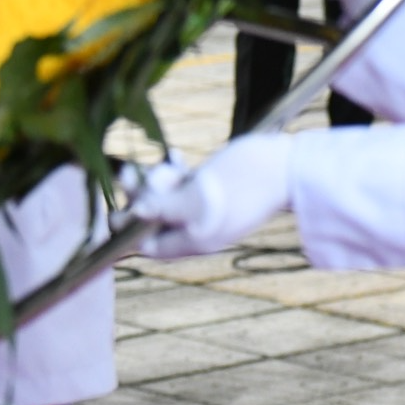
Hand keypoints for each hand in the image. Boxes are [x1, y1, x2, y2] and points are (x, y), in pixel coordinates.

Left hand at [128, 136, 293, 256]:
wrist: (289, 166)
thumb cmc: (245, 183)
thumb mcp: (198, 197)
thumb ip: (162, 208)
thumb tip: (131, 215)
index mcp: (196, 239)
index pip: (150, 246)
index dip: (130, 230)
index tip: (115, 210)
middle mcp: (199, 227)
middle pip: (156, 220)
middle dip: (141, 198)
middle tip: (130, 173)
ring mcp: (206, 207)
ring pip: (167, 198)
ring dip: (157, 181)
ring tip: (164, 165)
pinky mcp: (214, 187)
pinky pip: (184, 185)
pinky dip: (175, 173)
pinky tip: (176, 157)